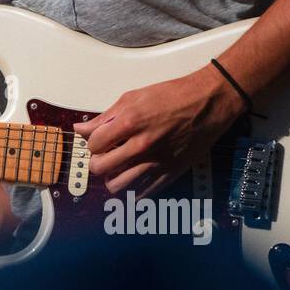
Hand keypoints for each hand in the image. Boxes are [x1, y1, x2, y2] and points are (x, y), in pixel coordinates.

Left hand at [74, 65, 245, 197]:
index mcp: (128, 123)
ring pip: (117, 186)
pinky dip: (133, 191)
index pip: (93, 145)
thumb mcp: (133, 98)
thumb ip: (105, 117)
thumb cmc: (173, 96)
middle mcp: (140, 145)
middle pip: (100, 168)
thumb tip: (81, 128)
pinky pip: (143, 194)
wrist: (208, 103)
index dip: (91, 143)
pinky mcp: (170, 172)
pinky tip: (133, 182)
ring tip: (117, 169)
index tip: (98, 141)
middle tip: (104, 156)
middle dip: (98, 162)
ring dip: (112, 178)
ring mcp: (156, 162)